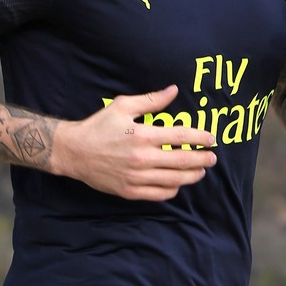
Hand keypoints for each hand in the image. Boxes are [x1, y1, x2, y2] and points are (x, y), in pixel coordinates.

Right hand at [52, 85, 216, 200]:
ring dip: (192, 176)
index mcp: (142, 135)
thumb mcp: (122, 107)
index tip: (211, 139)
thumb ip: (151, 101)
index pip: (180, 138)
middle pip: (182, 161)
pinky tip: (177, 183)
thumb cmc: (98, 126)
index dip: (200, 138)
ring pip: (174, 180)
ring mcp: (136, 177)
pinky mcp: (130, 191)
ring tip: (200, 171)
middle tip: (212, 158)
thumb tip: (173, 91)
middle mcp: (142, 158)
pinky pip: (159, 194)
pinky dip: (173, 189)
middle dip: (202, 159)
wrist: (74, 152)